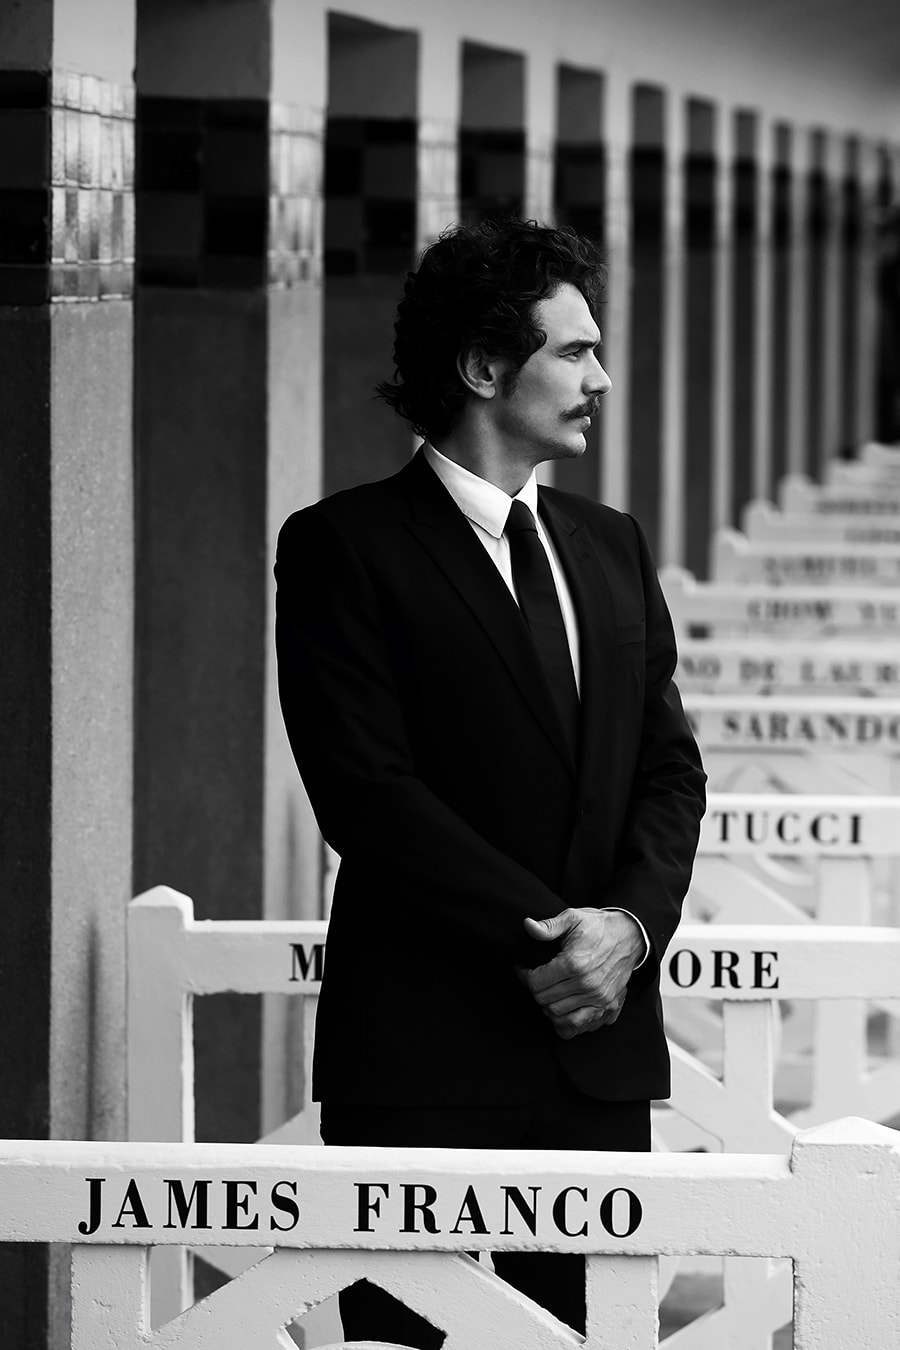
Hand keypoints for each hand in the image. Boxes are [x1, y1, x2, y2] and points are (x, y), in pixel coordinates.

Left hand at [517, 909, 644, 1039]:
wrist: (630, 935)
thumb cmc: (599, 926)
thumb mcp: (573, 917)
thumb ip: (549, 926)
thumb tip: (528, 926)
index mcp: (574, 963)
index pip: (535, 982)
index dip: (524, 975)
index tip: (525, 969)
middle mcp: (586, 984)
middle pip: (544, 1000)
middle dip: (535, 989)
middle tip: (537, 978)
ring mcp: (598, 998)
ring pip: (557, 1015)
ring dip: (548, 1005)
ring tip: (549, 991)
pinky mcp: (607, 1006)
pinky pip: (578, 1026)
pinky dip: (565, 1022)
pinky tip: (562, 1008)